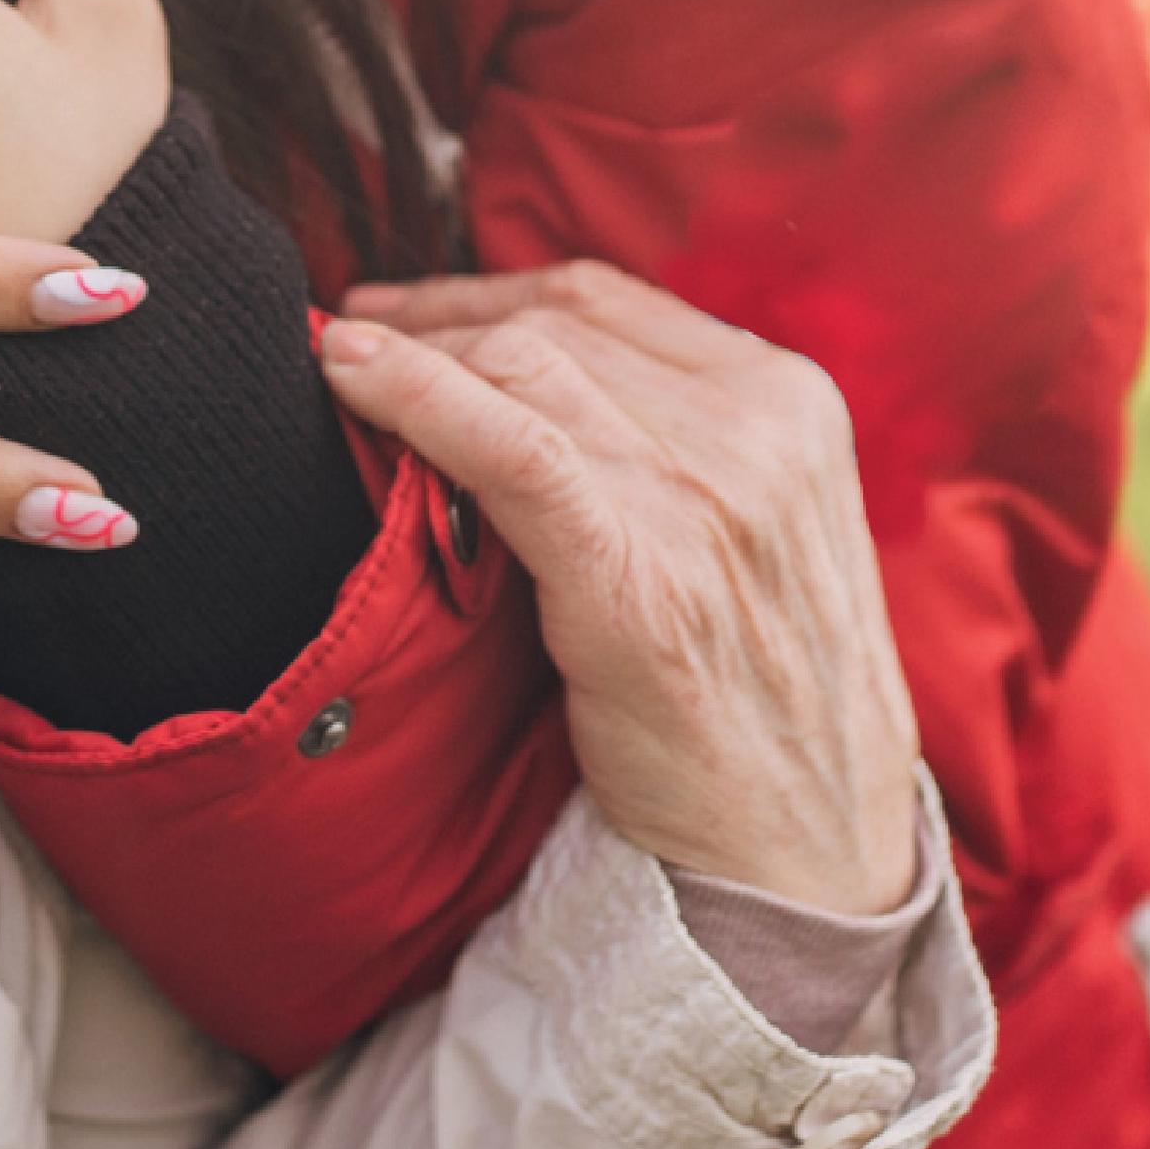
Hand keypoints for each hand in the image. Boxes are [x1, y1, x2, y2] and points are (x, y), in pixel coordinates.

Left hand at [315, 262, 922, 914]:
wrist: (812, 857)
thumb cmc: (761, 697)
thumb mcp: (756, 532)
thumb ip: (672, 441)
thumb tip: (521, 373)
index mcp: (791, 401)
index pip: (600, 299)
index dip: (479, 291)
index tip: (402, 309)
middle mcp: (758, 432)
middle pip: (548, 328)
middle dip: (430, 322)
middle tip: (353, 340)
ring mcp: (705, 500)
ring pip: (519, 369)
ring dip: (407, 354)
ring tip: (337, 365)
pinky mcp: (639, 576)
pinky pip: (510, 446)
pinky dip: (417, 395)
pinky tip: (350, 374)